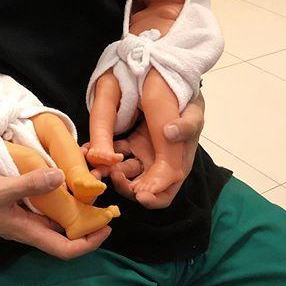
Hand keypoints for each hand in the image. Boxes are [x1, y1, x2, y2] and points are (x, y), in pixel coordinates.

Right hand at [0, 167, 110, 259]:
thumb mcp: (0, 188)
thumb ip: (30, 183)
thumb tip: (61, 177)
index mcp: (27, 231)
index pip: (66, 248)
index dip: (90, 242)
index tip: (108, 226)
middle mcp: (28, 226)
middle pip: (65, 232)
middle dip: (87, 220)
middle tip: (105, 200)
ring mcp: (22, 216)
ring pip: (55, 216)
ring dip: (73, 205)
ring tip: (89, 186)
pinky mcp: (16, 204)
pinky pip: (44, 203)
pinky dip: (57, 193)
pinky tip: (61, 176)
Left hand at [82, 92, 204, 209]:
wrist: (173, 87)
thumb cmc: (190, 105)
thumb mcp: (194, 113)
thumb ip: (187, 125)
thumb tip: (169, 133)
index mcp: (177, 164)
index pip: (165, 191)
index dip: (153, 197)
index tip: (139, 194)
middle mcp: (158, 164)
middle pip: (141, 189)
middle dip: (127, 187)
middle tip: (115, 175)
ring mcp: (143, 154)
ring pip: (126, 173)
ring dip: (113, 173)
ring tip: (102, 163)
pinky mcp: (131, 143)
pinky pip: (116, 154)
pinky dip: (104, 155)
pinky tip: (91, 150)